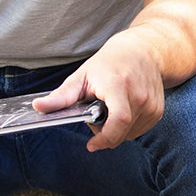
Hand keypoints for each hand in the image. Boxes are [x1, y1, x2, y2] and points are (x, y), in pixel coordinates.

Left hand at [33, 32, 164, 151]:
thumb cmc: (110, 63)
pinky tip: (122, 111)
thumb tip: (38, 107)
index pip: (119, 120)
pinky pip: (139, 130)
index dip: (105, 138)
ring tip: (110, 111)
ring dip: (116, 131)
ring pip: (130, 134)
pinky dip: (127, 128)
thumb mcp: (82, 76)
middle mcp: (140, 96)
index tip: (91, 144)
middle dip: (104, 133)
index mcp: (119, 85)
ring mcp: (152, 104)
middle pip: (121, 131)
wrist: (144, 50)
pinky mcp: (158, 111)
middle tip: (97, 117)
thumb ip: (61, 96)